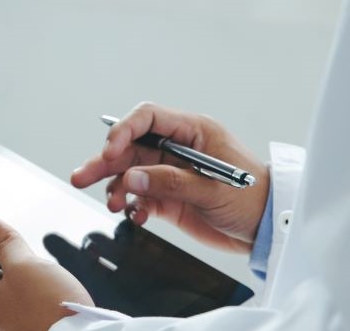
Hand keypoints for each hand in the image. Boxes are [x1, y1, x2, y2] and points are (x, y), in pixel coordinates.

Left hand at [0, 213, 92, 330]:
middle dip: (19, 264)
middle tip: (36, 267)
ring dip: (33, 280)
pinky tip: (55, 298)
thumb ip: (1, 243)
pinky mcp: (32, 328)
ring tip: (49, 285)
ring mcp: (13, 325)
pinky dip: (43, 297)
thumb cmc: (52, 309)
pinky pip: (33, 305)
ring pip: (19, 289)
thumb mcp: (24, 265)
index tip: (7, 237)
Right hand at [71, 102, 269, 251]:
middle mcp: (177, 149)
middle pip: (130, 147)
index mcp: (192, 132)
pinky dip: (132, 206)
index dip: (123, 131)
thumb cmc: (253, 199)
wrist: (268, 230)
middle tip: (81, 176)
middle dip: (104, 161)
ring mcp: (170, 173)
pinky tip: (136, 215)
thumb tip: (132, 178)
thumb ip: (170, 182)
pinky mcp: (168, 197)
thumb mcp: (213, 188)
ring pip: (129, 173)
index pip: (147, 118)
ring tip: (112, 204)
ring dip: (115, 187)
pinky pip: (139, 196)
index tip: (109, 151)